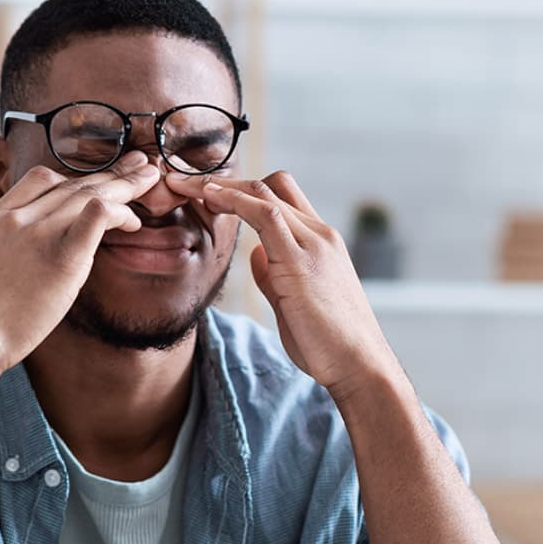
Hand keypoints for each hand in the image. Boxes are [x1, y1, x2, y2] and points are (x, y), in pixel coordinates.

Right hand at [0, 151, 158, 376]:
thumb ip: (3, 250)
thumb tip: (22, 259)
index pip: (40, 178)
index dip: (75, 177)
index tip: (96, 182)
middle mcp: (17, 218)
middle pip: (72, 181)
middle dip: (110, 171)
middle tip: (139, 162)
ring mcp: (38, 234)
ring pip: (88, 193)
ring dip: (124, 185)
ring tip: (149, 180)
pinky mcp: (62, 259)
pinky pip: (96, 216)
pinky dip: (118, 211)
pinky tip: (133, 219)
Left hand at [167, 170, 404, 401]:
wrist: (358, 363)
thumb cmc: (327, 341)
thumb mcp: (293, 301)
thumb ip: (274, 274)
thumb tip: (256, 254)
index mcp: (320, 242)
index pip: (283, 198)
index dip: (244, 191)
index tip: (207, 194)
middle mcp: (320, 234)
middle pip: (272, 185)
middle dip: (226, 180)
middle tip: (185, 183)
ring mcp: (314, 243)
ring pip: (265, 192)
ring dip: (221, 185)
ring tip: (184, 184)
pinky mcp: (301, 259)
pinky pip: (265, 214)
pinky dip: (233, 200)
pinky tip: (208, 197)